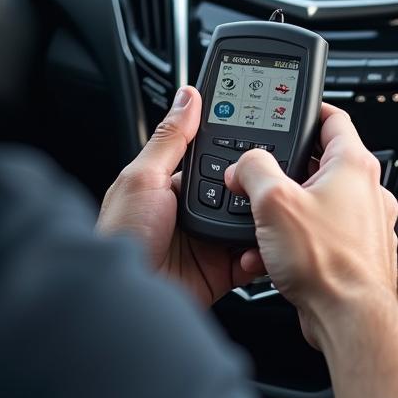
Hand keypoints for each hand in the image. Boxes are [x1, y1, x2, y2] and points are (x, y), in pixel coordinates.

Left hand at [97, 86, 253, 306]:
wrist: (123, 300)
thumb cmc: (120, 238)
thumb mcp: (142, 178)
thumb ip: (170, 138)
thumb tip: (188, 96)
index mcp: (171, 185)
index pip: (214, 157)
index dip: (236, 147)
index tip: (262, 135)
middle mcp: (191, 212)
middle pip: (237, 188)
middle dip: (255, 185)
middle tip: (274, 178)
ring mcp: (207, 242)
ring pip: (249, 221)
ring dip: (263, 217)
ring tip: (277, 210)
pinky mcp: (220, 271)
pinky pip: (252, 257)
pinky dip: (263, 252)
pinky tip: (270, 244)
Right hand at [225, 103, 397, 348]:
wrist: (349, 319)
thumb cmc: (326, 262)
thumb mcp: (273, 202)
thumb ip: (253, 170)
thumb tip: (244, 164)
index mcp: (354, 165)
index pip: (333, 118)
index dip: (308, 111)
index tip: (290, 111)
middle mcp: (368, 191)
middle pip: (321, 163)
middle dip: (285, 171)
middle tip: (261, 176)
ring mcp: (366, 224)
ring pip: (318, 203)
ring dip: (287, 212)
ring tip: (263, 225)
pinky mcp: (357, 254)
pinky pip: (321, 236)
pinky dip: (297, 241)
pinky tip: (272, 256)